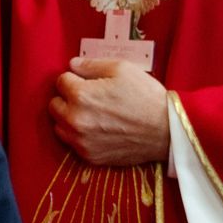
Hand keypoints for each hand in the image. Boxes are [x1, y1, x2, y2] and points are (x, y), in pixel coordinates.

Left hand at [49, 57, 168, 165]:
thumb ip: (90, 65)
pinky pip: (72, 144)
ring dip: (69, 118)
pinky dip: (78, 136)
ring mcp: (81, 142)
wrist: (167, 131)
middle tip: (88, 97)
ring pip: (59, 126)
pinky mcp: (90, 157)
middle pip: (54, 105)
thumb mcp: (120, 68)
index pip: (60, 81)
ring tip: (90, 114)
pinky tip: (96, 129)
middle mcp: (75, 120)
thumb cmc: (145, 96)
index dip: (75, 78)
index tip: (88, 82)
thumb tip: (71, 65)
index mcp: (80, 96)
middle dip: (67, 98)